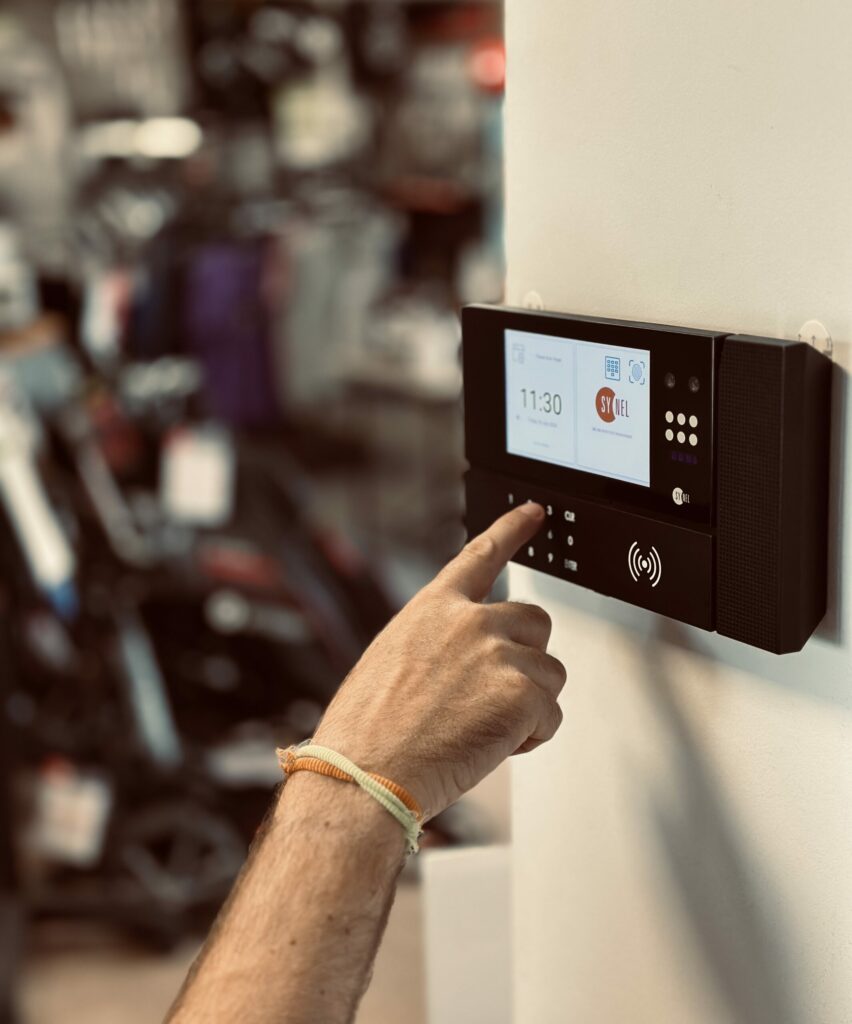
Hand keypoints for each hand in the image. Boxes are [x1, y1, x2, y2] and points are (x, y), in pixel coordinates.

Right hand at [313, 503, 566, 818]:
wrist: (364, 774)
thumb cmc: (367, 732)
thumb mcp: (392, 663)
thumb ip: (439, 646)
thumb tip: (470, 666)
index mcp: (434, 608)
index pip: (482, 555)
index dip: (513, 529)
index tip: (536, 512)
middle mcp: (471, 620)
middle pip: (536, 622)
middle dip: (525, 659)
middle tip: (493, 698)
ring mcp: (499, 653)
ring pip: (549, 673)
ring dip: (528, 704)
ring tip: (479, 729)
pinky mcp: (521, 692)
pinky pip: (551, 715)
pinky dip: (531, 737)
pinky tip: (490, 746)